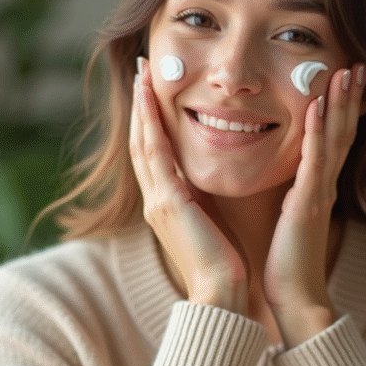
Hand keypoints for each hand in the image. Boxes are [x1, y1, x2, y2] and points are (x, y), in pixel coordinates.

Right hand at [128, 60, 248, 312]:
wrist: (222, 295)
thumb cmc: (225, 265)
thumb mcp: (212, 222)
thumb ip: (205, 199)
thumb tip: (208, 180)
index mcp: (167, 204)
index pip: (154, 153)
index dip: (150, 120)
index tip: (152, 90)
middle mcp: (155, 200)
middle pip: (141, 142)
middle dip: (140, 105)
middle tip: (141, 70)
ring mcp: (157, 201)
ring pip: (142, 143)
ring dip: (141, 106)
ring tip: (142, 74)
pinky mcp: (168, 203)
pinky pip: (155, 154)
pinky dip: (151, 124)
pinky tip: (151, 100)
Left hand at [264, 63, 365, 345]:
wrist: (293, 296)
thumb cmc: (287, 262)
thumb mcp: (290, 217)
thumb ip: (293, 194)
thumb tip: (289, 181)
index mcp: (318, 186)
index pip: (333, 138)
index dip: (342, 106)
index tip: (347, 75)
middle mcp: (324, 184)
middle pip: (342, 130)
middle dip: (350, 96)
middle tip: (358, 62)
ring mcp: (319, 192)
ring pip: (333, 139)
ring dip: (340, 103)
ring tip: (346, 71)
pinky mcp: (307, 204)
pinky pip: (314, 162)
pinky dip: (317, 132)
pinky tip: (318, 107)